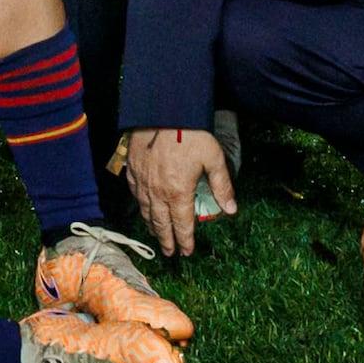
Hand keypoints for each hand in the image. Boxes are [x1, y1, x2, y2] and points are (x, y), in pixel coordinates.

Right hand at [121, 124, 232, 259]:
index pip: (182, 224)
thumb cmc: (190, 133)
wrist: (162, 110)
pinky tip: (143, 209)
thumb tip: (231, 210)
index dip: (185, 240)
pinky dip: (140, 207)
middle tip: (170, 252)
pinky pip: (135, 195)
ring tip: (157, 235)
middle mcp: (158, 192)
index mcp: (178, 192)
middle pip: (161, 223)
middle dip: (166, 240)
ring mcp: (142, 181)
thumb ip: (222, 186)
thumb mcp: (213, 158)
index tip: (187, 252)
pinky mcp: (132, 169)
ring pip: (146, 211)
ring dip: (152, 227)